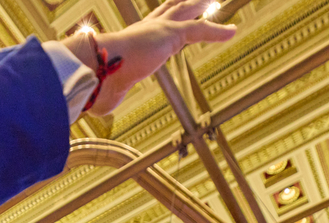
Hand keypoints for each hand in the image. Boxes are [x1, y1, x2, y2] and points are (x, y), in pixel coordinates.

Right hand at [61, 0, 235, 114]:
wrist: (95, 66)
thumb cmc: (95, 79)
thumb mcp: (105, 88)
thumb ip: (109, 94)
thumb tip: (100, 106)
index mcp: (132, 39)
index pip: (152, 25)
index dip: (164, 19)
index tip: (170, 17)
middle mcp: (145, 29)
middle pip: (171, 10)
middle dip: (185, 5)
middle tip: (199, 1)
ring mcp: (158, 29)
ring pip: (186, 11)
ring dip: (201, 6)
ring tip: (215, 2)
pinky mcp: (170, 34)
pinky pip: (200, 30)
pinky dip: (217, 31)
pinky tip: (233, 31)